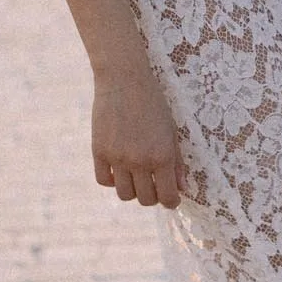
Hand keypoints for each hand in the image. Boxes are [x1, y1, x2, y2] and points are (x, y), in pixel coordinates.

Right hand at [92, 63, 182, 206]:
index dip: (172, 202)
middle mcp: (139, 161)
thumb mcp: (172, 130)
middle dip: (153, 196)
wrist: (124, 79)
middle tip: (154, 185)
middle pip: (146, 199)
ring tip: (136, 177)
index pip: (168, 197)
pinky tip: (119, 170)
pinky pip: (103, 180)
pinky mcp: (99, 151)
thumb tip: (182, 188)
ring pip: (124, 194)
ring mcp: (117, 158)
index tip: (172, 198)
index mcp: (162, 156)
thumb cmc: (153, 102)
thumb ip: (177, 162)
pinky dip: (112, 180)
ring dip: (133, 190)